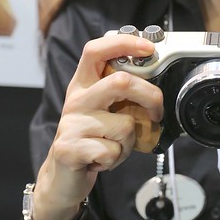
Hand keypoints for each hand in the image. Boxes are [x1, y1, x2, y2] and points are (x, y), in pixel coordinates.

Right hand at [33, 34, 162, 219]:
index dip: (123, 43)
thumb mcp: (105, 111)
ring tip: (115, 146)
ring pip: (124, 124)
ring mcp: (71, 123)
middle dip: (150, 97)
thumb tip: (155, 85)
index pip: (96, 50)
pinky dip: (117, 159)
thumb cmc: (92, 139)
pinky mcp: (70, 148)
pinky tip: (102, 160)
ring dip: (131, 142)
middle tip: (156, 112)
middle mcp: (76, 99)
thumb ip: (123, 96)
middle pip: (121, 82)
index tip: (148, 48)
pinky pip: (113, 150)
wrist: (63, 176)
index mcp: (84, 84)